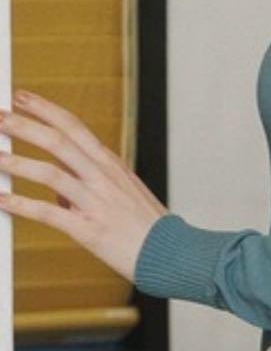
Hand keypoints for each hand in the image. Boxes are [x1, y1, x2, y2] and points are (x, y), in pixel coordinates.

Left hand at [0, 90, 168, 282]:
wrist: (173, 253)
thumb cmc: (149, 227)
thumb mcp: (125, 195)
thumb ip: (90, 186)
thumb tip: (57, 193)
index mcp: (112, 165)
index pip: (74, 126)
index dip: (45, 109)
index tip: (21, 96)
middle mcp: (104, 178)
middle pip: (59, 141)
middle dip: (23, 126)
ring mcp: (97, 202)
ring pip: (51, 173)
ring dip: (16, 163)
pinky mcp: (89, 229)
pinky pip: (49, 214)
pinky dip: (21, 205)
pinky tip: (1, 200)